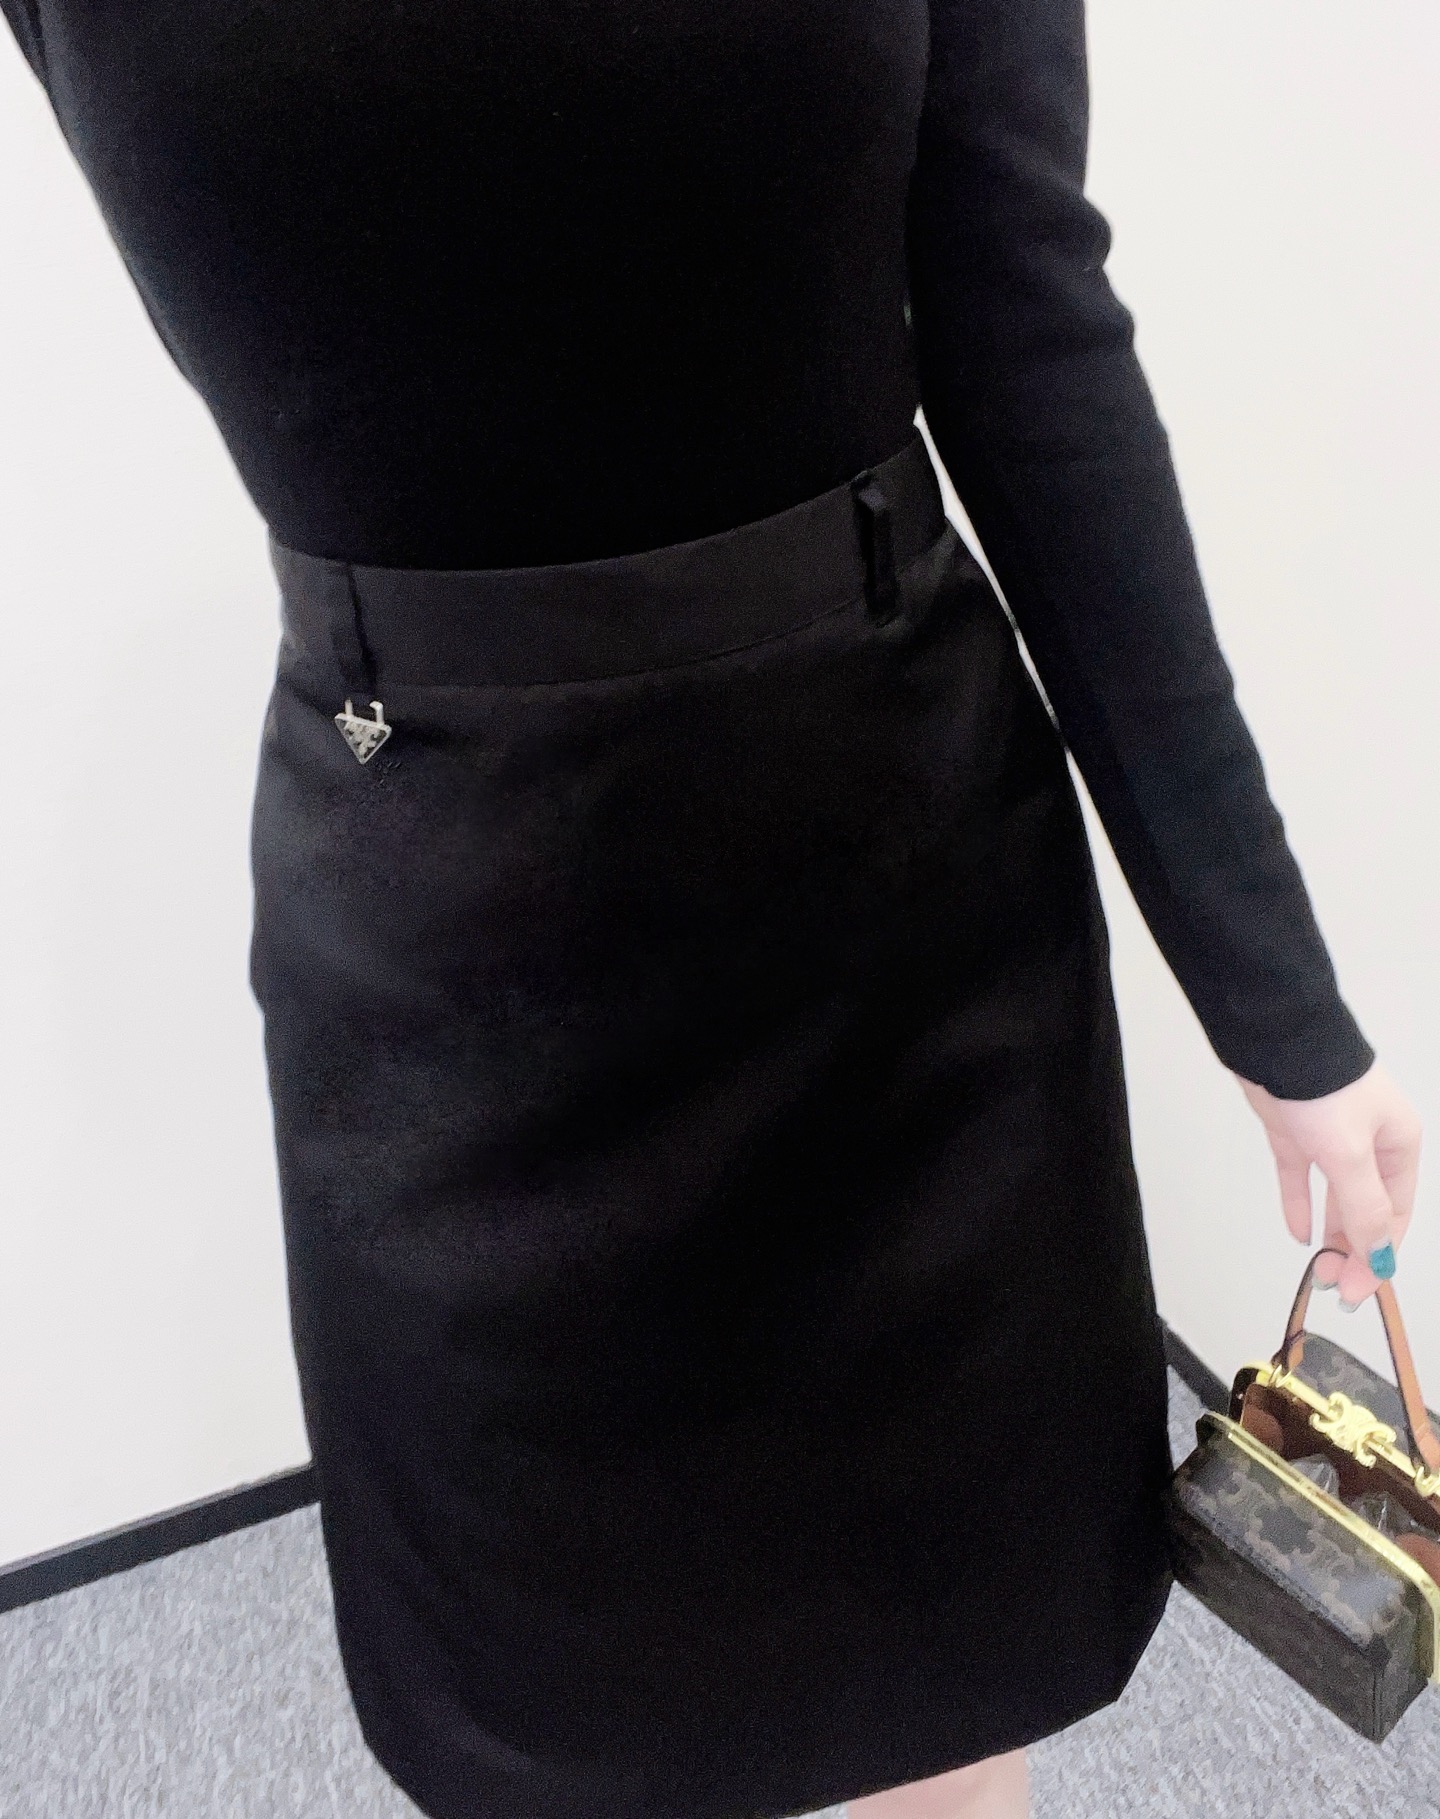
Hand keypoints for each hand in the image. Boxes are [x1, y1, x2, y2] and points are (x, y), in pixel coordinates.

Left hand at [1236, 1058, 1421, 1308]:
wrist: (1274, 1036)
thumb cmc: (1323, 1088)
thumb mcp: (1349, 1153)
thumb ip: (1363, 1207)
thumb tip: (1379, 1257)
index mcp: (1398, 1144)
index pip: (1395, 1214)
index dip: (1378, 1255)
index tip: (1357, 1289)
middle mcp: (1370, 1141)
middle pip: (1366, 1206)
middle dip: (1353, 1248)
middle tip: (1332, 1286)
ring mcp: (1330, 1134)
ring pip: (1335, 1194)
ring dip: (1330, 1230)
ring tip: (1319, 1268)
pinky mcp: (1294, 1129)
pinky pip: (1301, 1174)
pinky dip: (1300, 1201)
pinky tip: (1298, 1232)